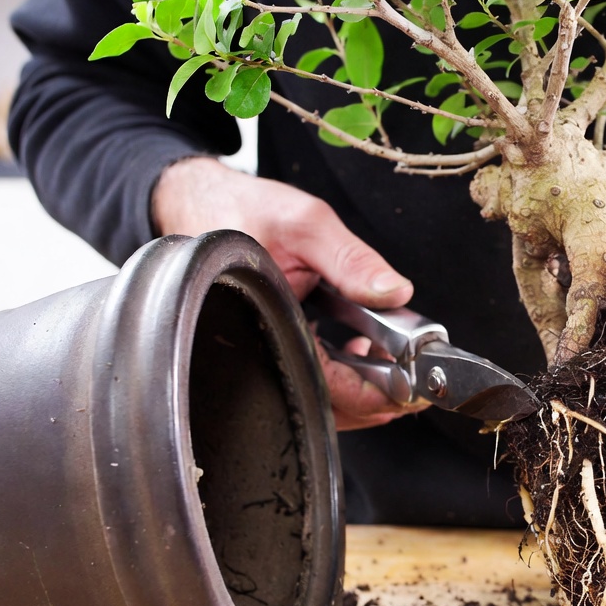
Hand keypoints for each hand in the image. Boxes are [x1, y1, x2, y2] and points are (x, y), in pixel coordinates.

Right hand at [153, 157, 419, 429]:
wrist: (197, 202)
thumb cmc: (238, 210)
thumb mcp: (306, 225)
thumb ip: (352, 260)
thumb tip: (395, 292)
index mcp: (267, 323)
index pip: (324, 385)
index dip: (369, 395)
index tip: (405, 393)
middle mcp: (259, 347)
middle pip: (321, 403)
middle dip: (369, 401)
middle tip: (408, 392)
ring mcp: (262, 349)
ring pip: (313, 394)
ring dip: (356, 390)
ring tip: (390, 370)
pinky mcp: (267, 343)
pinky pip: (305, 372)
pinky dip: (337, 372)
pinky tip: (358, 351)